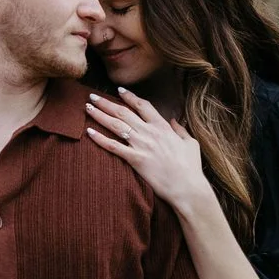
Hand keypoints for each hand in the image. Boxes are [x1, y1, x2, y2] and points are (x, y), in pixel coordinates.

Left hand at [85, 90, 210, 217]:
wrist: (187, 187)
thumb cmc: (191, 167)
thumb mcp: (191, 143)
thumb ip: (181, 130)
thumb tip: (174, 120)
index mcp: (163, 127)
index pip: (143, 105)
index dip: (129, 97)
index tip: (118, 90)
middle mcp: (150, 132)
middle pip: (123, 112)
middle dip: (106, 103)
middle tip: (93, 96)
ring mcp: (141, 145)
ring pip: (116, 125)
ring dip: (100, 115)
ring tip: (87, 107)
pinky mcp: (135, 160)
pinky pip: (114, 147)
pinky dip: (100, 139)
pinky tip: (89, 132)